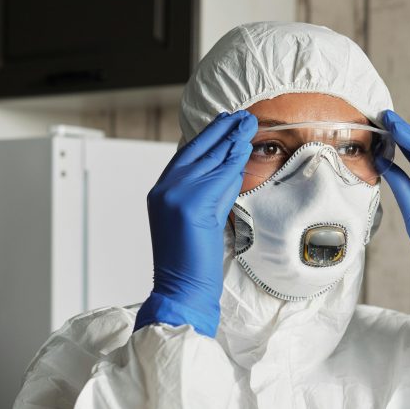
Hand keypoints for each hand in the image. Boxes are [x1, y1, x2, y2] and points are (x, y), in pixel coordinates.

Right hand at [134, 110, 256, 336]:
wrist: (181, 291)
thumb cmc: (191, 265)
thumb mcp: (197, 221)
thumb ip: (207, 194)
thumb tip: (229, 168)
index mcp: (161, 194)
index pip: (185, 156)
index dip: (207, 138)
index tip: (224, 122)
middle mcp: (164, 191)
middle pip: (196, 151)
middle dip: (221, 132)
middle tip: (242, 117)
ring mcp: (174, 197)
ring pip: (208, 161)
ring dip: (231, 140)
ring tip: (248, 125)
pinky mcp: (190, 206)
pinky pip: (217, 177)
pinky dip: (232, 162)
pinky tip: (245, 149)